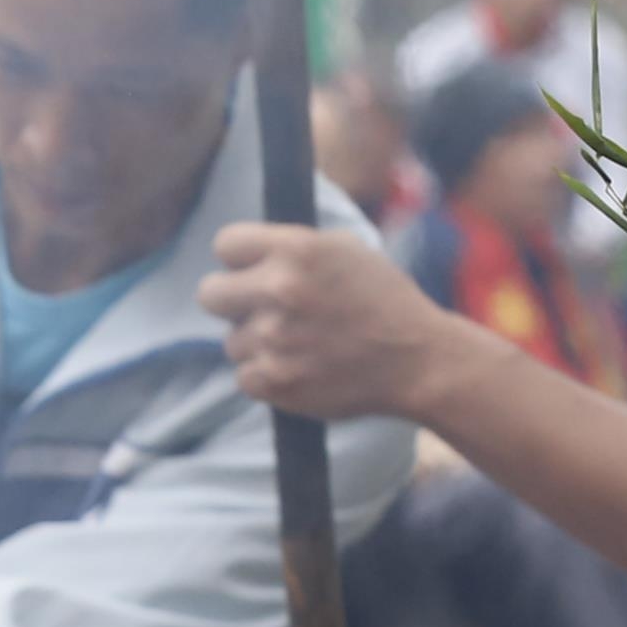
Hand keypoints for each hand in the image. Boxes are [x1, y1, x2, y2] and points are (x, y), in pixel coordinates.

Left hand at [202, 223, 471, 426]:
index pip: (225, 244)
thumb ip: (291, 247)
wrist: (417, 360)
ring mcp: (274, 340)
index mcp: (296, 250)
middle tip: (260, 308)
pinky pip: (244, 375)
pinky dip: (266, 375)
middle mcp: (280, 291)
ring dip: (256, 342)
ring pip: (231, 340)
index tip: (252, 269)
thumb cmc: (384, 300)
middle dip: (232, 299)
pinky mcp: (275, 381)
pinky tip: (299, 366)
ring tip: (299, 342)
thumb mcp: (344, 250)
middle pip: (209, 293)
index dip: (239, 258)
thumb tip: (246, 251)